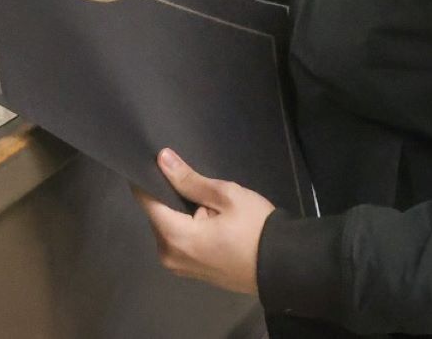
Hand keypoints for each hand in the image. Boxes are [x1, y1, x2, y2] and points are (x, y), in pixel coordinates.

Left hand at [134, 148, 274, 295]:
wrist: (285, 267)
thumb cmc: (256, 229)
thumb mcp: (227, 197)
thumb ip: (190, 180)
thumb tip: (161, 159)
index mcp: (174, 237)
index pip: (146, 201)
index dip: (148, 179)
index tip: (155, 163)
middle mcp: (169, 255)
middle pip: (157, 215)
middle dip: (170, 198)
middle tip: (193, 184)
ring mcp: (180, 267)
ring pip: (168, 228)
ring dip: (180, 214)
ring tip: (206, 202)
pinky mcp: (192, 272)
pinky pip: (180, 242)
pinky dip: (188, 229)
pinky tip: (208, 221)